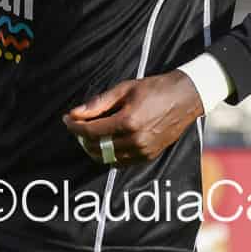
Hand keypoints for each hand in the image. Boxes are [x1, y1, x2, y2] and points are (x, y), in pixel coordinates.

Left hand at [62, 71, 203, 166]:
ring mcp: (143, 151)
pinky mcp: (149, 156)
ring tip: (88, 134)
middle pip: (97, 147)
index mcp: (128, 122)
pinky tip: (105, 142)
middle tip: (76, 126)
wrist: (184, 98)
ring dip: (93, 148)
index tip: (66, 119)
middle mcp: (135, 140)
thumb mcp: (123, 89)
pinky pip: (121, 162)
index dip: (74, 126)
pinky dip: (109, 155)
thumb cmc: (154, 89)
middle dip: (81, 138)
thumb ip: (98, 103)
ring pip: (108, 158)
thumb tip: (75, 112)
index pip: (91, 131)